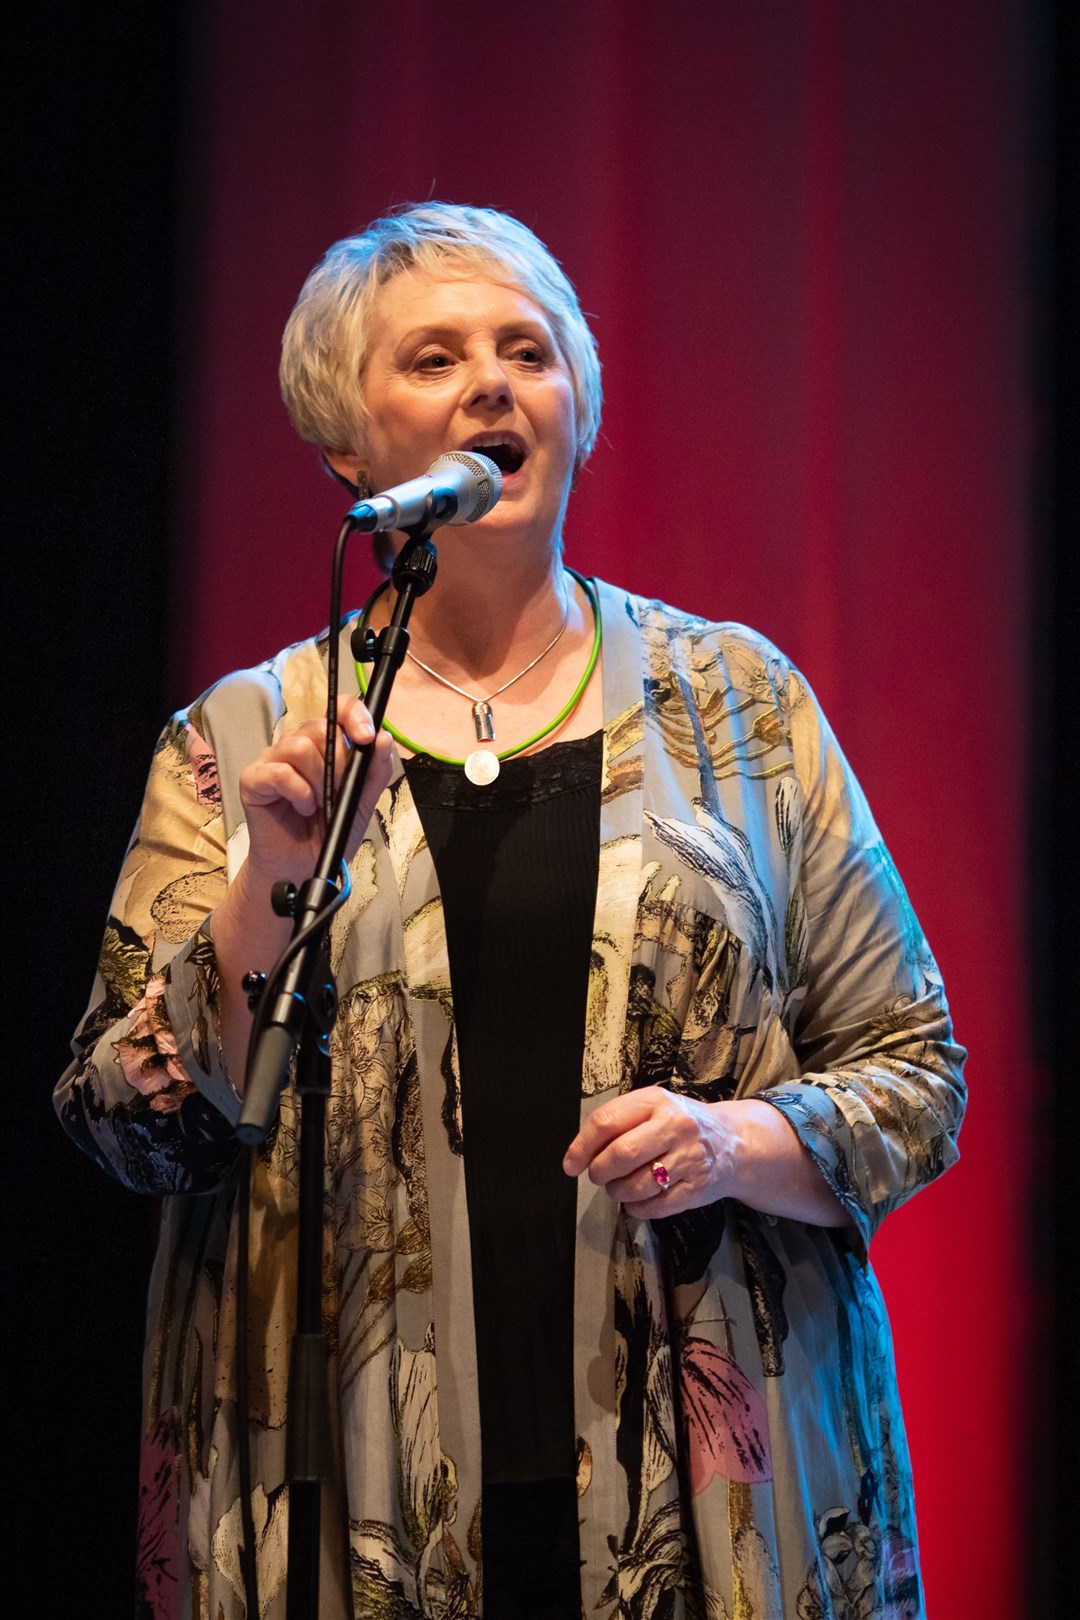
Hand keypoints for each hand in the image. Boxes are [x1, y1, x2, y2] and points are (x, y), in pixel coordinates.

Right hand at [238, 695, 392, 886]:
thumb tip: (383, 738)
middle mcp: (296, 744)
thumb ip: (375, 771)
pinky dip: (298, 793)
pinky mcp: (253, 778)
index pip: (337, 709)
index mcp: (323, 744)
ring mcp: (272, 759)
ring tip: (318, 804)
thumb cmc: (329, 830)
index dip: (353, 714)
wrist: (302, 866)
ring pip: (299, 747)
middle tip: (337, 792)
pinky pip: (280, 772)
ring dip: (318, 781)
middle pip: (320, 728)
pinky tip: (302, 808)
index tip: (366, 735)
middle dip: (338, 764)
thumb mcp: (362, 802)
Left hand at [562, 1085, 733, 1217]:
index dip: (582, 1147)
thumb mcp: (654, 1108)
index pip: (607, 1122)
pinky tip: (637, 1200)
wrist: (734, 1142)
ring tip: (618, 1187)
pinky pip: (655, 1207)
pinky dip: (637, 1208)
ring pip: (637, 1185)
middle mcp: (675, 1126)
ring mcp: (689, 1158)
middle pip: (621, 1154)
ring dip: (617, 1192)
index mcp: (656, 1101)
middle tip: (597, 1175)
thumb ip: (619, 1123)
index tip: (571, 1164)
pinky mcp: (698, 1188)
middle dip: (599, 1171)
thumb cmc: (681, 1124)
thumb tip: (580, 1153)